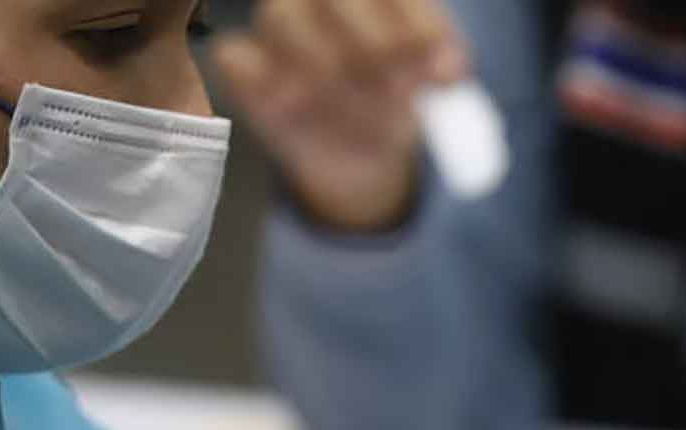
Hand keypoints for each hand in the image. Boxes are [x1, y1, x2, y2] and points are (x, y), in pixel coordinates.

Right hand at [211, 0, 468, 230]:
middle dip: (372, 43)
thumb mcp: (428, 92)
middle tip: (400, 92)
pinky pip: (238, 58)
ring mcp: (277, 27)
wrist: (362, 155)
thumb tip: (446, 70)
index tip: (444, 74)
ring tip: (355, 109)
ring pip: (281, 18)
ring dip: (323, 66)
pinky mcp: (243, 67)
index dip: (415, 21)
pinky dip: (266, 82)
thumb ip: (438, 70)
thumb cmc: (395, 103)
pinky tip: (296, 108)